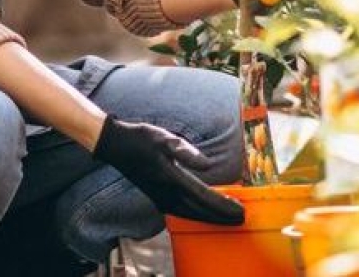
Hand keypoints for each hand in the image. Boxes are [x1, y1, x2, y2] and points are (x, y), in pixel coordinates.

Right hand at [93, 115, 244, 225]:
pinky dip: (198, 216)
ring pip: (191, 215)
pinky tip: (205, 215)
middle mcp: (167, 193)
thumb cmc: (141, 138)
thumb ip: (186, 152)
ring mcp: (161, 199)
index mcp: (171, 178)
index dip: (223, 206)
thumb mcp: (164, 138)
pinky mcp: (158, 199)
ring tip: (228, 220)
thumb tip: (208, 164)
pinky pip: (183, 213)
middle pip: (200, 211)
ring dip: (211, 219)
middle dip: (221, 217)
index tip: (240, 210)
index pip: (204, 197)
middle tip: (242, 220)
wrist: (116, 146)